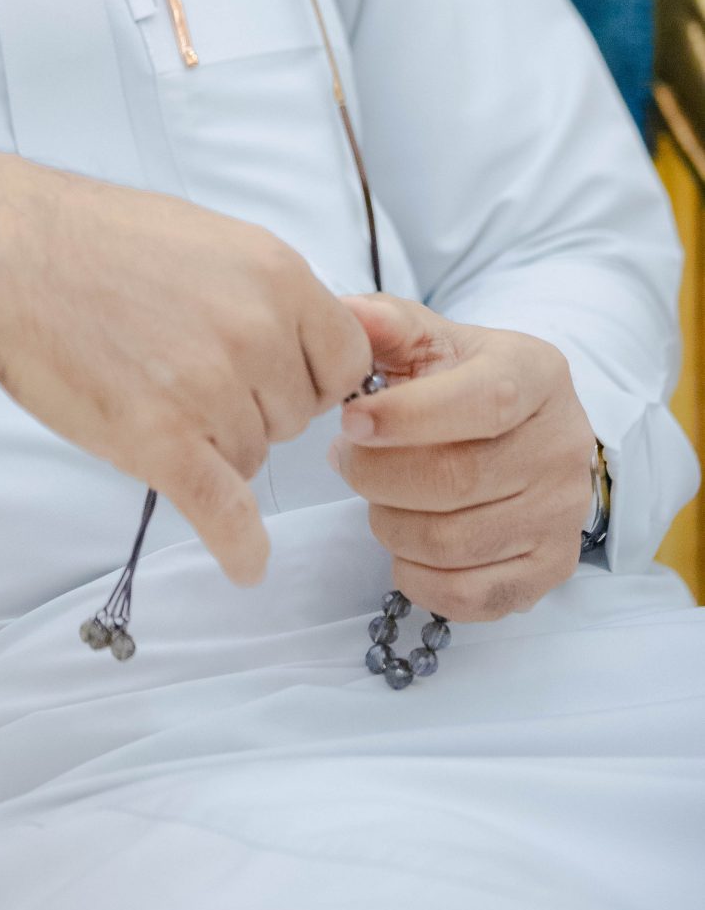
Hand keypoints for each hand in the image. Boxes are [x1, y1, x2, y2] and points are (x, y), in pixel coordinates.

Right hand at [0, 151, 372, 587]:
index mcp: (277, 276)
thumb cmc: (97, 239)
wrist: (9, 253)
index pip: (343, 360)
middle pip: (294, 414)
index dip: (308, 374)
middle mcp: (257, 333)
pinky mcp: (160, 441)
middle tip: (184, 373)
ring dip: (213, 447)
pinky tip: (244, 563)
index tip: (276, 375)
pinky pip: (222, 511)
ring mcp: (210, 389)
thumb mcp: (212, 238)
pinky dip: (237, 543)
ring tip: (150, 398)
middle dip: (252, 407)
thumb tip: (312, 344)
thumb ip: (270, 291)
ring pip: (250, 456)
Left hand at [330, 294, 599, 620]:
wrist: (520, 429)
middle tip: (348, 459)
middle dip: (377, 475)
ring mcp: (561, 514)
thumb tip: (346, 312)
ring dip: (389, 524)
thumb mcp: (428, 337)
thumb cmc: (458, 380)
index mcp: (536, 374)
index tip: (350, 422)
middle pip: (456, 481)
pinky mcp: (550, 568)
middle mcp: (562, 446)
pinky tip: (403, 545)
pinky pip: (469, 596)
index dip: (405, 418)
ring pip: (452, 543)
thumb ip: (385, 323)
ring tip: (377, 496)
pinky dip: (417, 577)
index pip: (481, 402)